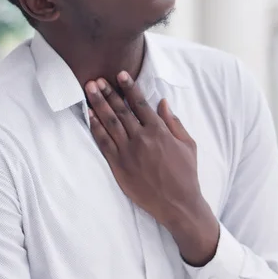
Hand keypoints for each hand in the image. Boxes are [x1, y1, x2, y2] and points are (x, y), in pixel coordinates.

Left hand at [84, 72, 214, 236]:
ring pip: (109, 123)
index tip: (120, 75)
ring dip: (98, 104)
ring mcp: (128, 152)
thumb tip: (163, 103)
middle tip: (97, 79)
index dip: (129, 88)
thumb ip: (174, 122)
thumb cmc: (185, 174)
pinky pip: (104, 142)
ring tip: (89, 89)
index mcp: (159, 131)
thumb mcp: (188, 145)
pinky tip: (89, 115)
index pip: (140, 103)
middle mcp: (141, 138)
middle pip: (121, 110)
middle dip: (108, 92)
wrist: (177, 203)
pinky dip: (95, 127)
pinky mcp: (119, 165)